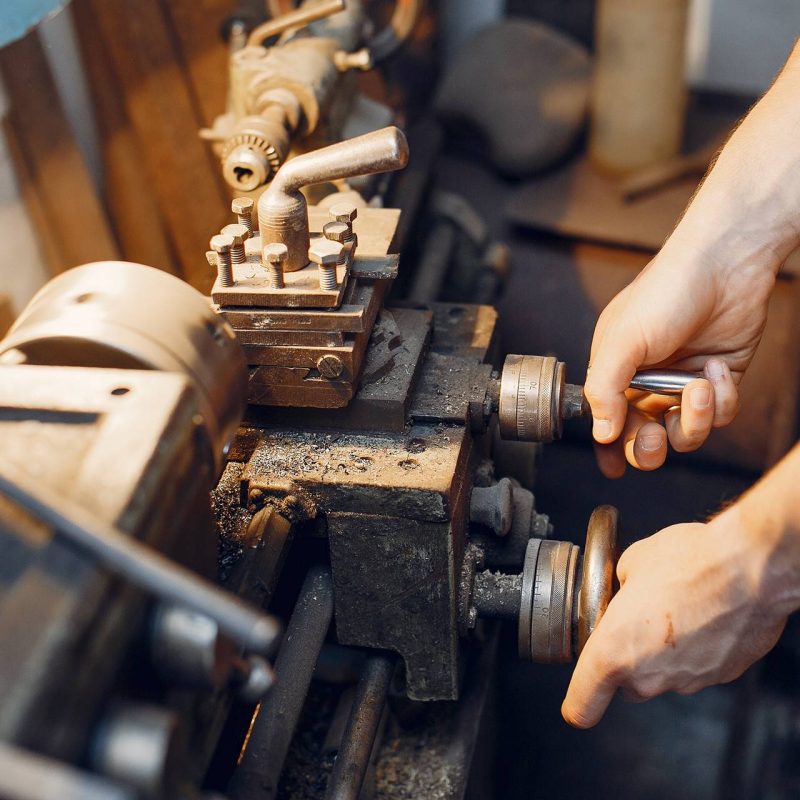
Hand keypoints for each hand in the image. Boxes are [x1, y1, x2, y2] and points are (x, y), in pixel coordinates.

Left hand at [561, 513, 786, 727]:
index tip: (579, 697)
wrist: (752, 568)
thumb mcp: (630, 562)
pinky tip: (702, 614)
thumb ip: (618, 587)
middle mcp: (650, 675)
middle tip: (633, 622)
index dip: (578, 703)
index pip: (582, 705)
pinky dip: (696, 648)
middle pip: (626, 685)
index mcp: (615, 651)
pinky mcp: (722, 675)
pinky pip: (697, 667)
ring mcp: (688, 679)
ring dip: (663, 652)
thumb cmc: (690, 561)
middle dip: (625, 660)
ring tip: (674, 608)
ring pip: (663, 675)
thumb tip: (625, 587)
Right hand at [585, 236, 774, 476]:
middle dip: (648, 446)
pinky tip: (716, 369)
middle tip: (651, 436)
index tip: (612, 469)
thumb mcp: (622, 342)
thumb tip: (599, 434)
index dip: (608, 448)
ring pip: (685, 434)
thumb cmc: (664, 294)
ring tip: (699, 386)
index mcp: (616, 372)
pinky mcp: (720, 382)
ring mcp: (684, 384)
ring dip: (693, 418)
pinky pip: (720, 416)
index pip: (607, 421)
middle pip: (644, 439)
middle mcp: (648, 382)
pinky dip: (722, 400)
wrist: (725, 266)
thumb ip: (603, 390)